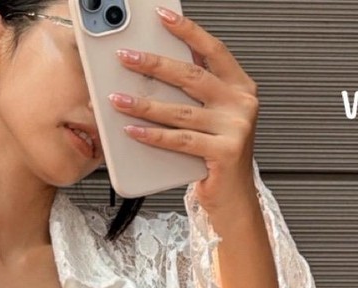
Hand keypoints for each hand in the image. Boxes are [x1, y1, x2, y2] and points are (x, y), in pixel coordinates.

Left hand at [108, 6, 258, 213]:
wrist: (233, 199)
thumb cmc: (215, 158)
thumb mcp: (210, 118)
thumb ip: (193, 94)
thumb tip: (153, 71)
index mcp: (240, 87)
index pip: (212, 50)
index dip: (187, 32)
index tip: (161, 16)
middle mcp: (241, 103)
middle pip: (191, 76)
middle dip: (154, 64)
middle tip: (126, 57)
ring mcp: (236, 127)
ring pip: (180, 110)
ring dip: (144, 103)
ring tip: (116, 99)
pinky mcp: (225, 152)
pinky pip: (180, 140)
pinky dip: (153, 135)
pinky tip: (131, 131)